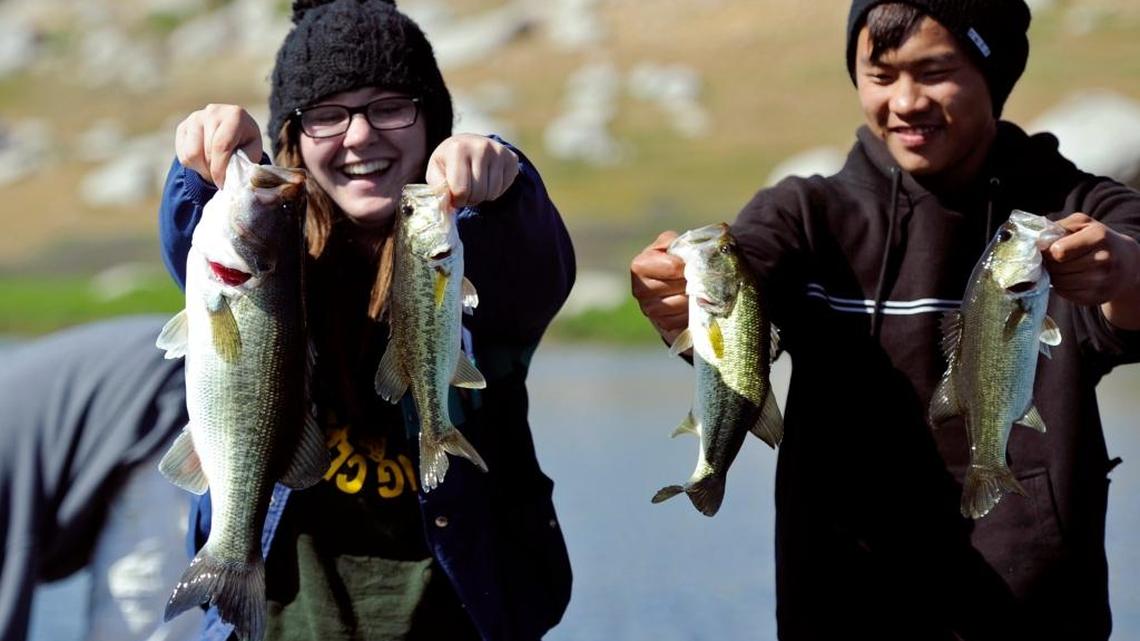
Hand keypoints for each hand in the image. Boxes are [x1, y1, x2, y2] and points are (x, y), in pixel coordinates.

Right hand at [175, 104, 262, 187]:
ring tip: (214, 166)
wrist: (232, 132)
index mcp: (235, 115)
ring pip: (191, 154)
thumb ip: (246, 162)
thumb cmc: (245, 144)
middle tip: (222, 175)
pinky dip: (193, 165)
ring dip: (203, 167)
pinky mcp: (183, 126)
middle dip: (213, 169)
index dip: (220, 168)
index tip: (222, 183)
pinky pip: (182, 154)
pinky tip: (205, 160)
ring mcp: (196, 117)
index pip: (221, 145)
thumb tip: (236, 176)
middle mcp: (213, 112)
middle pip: (206, 151)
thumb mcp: (253, 152)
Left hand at [425, 134, 518, 209]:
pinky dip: (495, 190)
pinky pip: (504, 188)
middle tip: (466, 192)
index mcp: (458, 149)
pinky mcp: (511, 158)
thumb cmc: (449, 162)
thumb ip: (438, 189)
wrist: (468, 143)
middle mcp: (481, 147)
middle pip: (478, 193)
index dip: (457, 200)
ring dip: (483, 196)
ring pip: (492, 193)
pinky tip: (488, 180)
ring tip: (476, 186)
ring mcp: (498, 151)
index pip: (461, 190)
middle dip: (470, 199)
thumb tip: (447, 206)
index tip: (454, 196)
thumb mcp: (436, 171)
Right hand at [630, 231, 688, 344]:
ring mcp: (649, 310)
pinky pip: (683, 318)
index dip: (689, 265)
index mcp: (640, 266)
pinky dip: (693, 312)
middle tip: (698, 278)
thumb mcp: (673, 244)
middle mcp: (639, 289)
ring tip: (696, 290)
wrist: (672, 283)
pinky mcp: (661, 324)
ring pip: (683, 303)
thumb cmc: (673, 259)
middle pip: (680, 286)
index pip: (674, 267)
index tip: (693, 263)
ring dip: (695, 297)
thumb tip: (694, 255)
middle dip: (694, 282)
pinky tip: (692, 304)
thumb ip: (678, 243)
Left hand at [1045, 213, 1139, 328]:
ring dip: (1054, 276)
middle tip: (1053, 260)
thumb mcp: (1082, 224)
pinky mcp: (1097, 297)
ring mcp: (1102, 281)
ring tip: (1061, 268)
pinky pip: (1065, 294)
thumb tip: (1036, 241)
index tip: (1049, 249)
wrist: (1126, 262)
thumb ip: (1058, 227)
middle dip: (1049, 264)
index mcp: (1099, 237)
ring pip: (1059, 283)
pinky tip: (1069, 278)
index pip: (1059, 251)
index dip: (1048, 251)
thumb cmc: (1098, 240)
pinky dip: (1062, 287)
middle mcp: (1104, 259)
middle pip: (1057, 268)